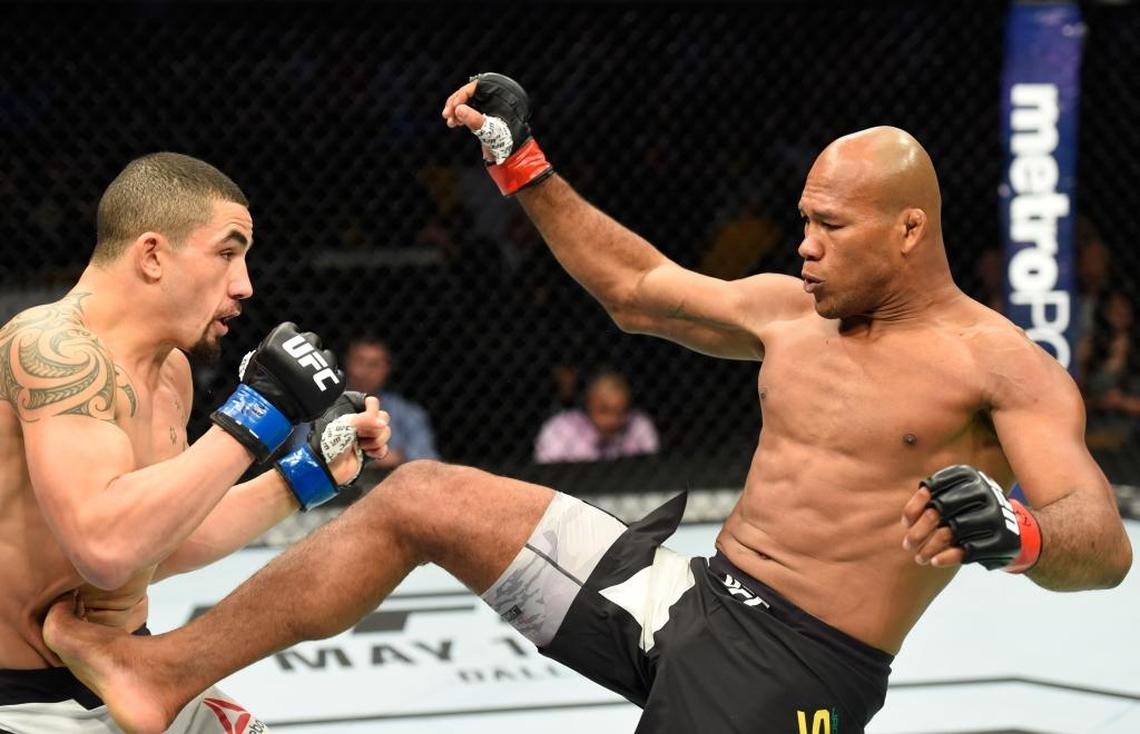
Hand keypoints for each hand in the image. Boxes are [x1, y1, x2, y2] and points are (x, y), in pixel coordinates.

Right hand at [211, 323, 343, 461]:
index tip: (288, 352)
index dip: (290, 343)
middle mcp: (306, 343)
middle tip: (300, 367)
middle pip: (312, 340)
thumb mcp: (259, 360)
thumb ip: (276, 350)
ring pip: (328, 357)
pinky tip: (319, 389)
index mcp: (284, 335)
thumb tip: (284, 349)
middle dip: (307, 352)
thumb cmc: (259, 387)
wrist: (270, 408)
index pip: (292, 330)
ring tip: (309, 381)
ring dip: (321, 365)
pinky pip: (337, 375)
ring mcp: (322, 360)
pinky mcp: (334, 378)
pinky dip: (330, 381)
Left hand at [327, 396, 391, 482]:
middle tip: (359, 435)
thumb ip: (367, 419)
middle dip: (374, 429)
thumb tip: (383, 423)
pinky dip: (378, 452)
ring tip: (361, 446)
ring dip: (375, 441)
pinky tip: (367, 454)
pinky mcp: (371, 451)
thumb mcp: (346, 425)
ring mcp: (367, 437)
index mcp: (353, 411)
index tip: (366, 419)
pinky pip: (385, 448)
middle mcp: (362, 422)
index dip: (372, 410)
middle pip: (383, 417)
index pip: (372, 402)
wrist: (328, 468)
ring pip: (386, 433)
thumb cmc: (331, 443)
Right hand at [442, 73, 553, 195]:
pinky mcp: (483, 116)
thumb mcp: (489, 131)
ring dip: (455, 111)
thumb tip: (458, 109)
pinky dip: (460, 116)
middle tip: (446, 116)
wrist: (512, 154)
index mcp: (496, 96)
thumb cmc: (505, 141)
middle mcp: (492, 99)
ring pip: (466, 103)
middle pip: (467, 94)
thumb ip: (475, 120)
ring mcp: (487, 107)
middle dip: (455, 104)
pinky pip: (468, 111)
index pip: (474, 88)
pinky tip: (454, 124)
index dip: (460, 96)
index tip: (452, 109)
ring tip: (450, 123)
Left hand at [902, 464, 1041, 572]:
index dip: (914, 507)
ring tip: (918, 557)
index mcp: (970, 476)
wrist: (1019, 531)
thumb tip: (906, 522)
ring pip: (952, 532)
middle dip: (919, 530)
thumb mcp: (956, 500)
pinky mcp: (1003, 539)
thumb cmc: (973, 513)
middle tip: (907, 545)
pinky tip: (934, 561)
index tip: (905, 523)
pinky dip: (947, 557)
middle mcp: (984, 491)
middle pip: (940, 510)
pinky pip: (968, 550)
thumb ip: (931, 503)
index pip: (933, 488)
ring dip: (930, 548)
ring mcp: (996, 515)